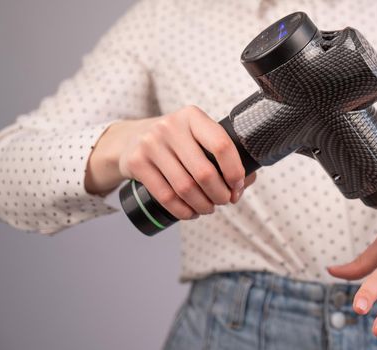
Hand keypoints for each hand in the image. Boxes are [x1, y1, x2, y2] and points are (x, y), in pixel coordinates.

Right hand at [85, 106, 255, 219]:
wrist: (130, 139)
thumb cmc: (175, 141)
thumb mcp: (196, 135)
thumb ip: (222, 152)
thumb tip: (247, 180)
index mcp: (193, 116)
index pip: (222, 145)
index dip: (235, 172)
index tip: (237, 186)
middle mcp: (170, 127)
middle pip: (204, 172)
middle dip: (220, 195)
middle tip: (224, 201)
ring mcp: (150, 144)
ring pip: (185, 187)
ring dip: (203, 205)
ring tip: (209, 208)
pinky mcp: (136, 162)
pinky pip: (165, 196)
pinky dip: (183, 211)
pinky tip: (191, 213)